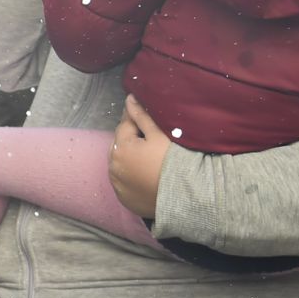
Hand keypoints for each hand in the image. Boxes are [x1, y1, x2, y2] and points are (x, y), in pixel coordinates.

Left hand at [109, 95, 171, 218]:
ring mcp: (117, 184)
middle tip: (147, 135)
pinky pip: (124, 181)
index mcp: (120, 148)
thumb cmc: (174, 161)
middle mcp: (113, 166)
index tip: (141, 112)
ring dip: (128, 156)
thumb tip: (129, 99)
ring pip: (119, 163)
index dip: (133, 117)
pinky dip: (130, 174)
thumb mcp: (160, 135)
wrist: (185, 198)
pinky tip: (143, 173)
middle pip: (119, 144)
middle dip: (129, 138)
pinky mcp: (124, 198)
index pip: (124, 125)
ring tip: (145, 154)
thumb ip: (142, 116)